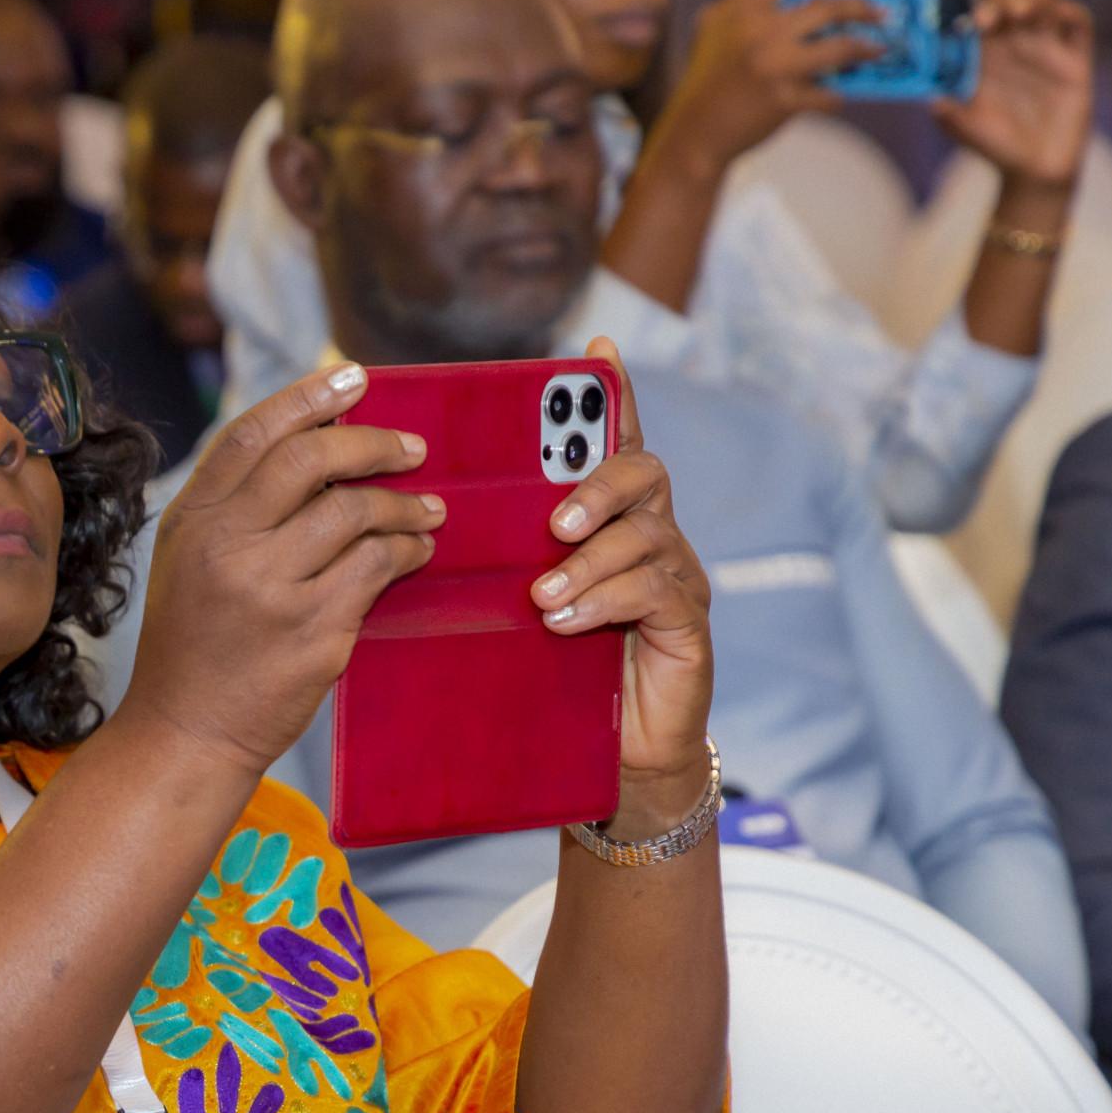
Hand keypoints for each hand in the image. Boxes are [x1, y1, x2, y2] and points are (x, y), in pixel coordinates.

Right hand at [121, 361, 435, 775]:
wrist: (186, 732)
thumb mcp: (190, 559)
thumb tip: (317, 443)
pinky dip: (407, 549)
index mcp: (193, 520)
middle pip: (310, 461)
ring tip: (427, 509)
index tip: (354, 379)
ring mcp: (269, 590)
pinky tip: (417, 550)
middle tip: (413, 448)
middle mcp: (226, 547)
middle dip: (372, 443)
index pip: (253, 435)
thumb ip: (237, 504)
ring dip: (402, 504)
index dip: (308, 398)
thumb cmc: (195, 643)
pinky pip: (377, 567)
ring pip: (353, 513)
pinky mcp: (313, 631)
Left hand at [529, 341, 714, 835]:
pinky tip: (567, 622)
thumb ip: (496, 564)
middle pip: (641, 473)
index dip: (611, 398)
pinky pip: (656, 591)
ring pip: (645, 534)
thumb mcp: (516, 610)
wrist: (615, 759)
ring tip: (543, 597)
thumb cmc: (555, 676)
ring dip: (589, 560)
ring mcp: (675, 577)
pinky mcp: (688, 625)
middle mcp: (650, 536)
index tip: (596, 353)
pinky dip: (607, 600)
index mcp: (605, 521)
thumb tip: (423, 529)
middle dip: (596, 485)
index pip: (612, 446)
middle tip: (552, 521)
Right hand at [647, 0, 886, 176]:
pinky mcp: (785, 100)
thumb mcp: (712, 32)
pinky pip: (828, 94)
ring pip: (840, 48)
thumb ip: (746, 9)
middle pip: (828, 6)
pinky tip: (833, 97)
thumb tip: (796, 0)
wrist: (694, 134)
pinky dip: (834, 96)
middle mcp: (761, 31)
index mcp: (742, 9)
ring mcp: (775, 66)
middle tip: (878, 13)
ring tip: (877, 50)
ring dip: (866, 48)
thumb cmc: (706, 82)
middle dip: (860, 7)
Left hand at [935, 0, 1094, 196]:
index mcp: (986, 51)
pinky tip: (1054, 14)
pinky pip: (1078, 24)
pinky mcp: (1076, 59)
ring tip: (1017, 12)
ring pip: (1044, 3)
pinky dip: (1068, 11)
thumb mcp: (965, 128)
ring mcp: (1047, 48)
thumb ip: (950, 113)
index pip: (979, 10)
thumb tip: (932, 100)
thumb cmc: (994, 144)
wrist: (1033, 170)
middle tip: (986, 16)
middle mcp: (1016, 43)